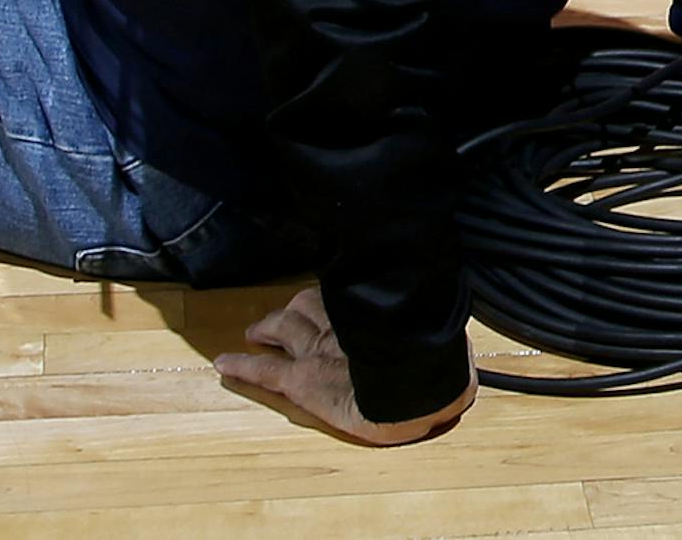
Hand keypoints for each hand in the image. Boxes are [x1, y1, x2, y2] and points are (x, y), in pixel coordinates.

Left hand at [215, 289, 474, 445]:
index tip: (328, 292)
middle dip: (291, 309)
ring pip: (282, 329)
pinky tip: (223, 363)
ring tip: (254, 331)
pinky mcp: (301, 381)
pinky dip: (242, 366)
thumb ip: (441, 338)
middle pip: (306, 305)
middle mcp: (338, 322)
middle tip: (279, 315)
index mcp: (369, 313)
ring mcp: (316, 350)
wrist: (415, 390)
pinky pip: (265, 371)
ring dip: (266, 327)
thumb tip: (458, 332)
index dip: (330, 293)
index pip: (341, 291)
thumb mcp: (447, 347)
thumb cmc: (434, 364)